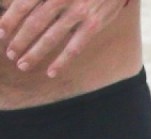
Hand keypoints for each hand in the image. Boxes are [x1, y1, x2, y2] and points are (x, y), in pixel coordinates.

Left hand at [0, 0, 128, 77]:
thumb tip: (19, 5)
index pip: (24, 3)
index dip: (10, 19)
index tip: (1, 33)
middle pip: (35, 22)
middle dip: (20, 40)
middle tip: (9, 54)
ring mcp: (78, 12)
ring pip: (51, 37)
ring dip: (35, 53)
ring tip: (22, 65)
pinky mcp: (93, 25)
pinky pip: (74, 47)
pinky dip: (61, 61)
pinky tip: (50, 73)